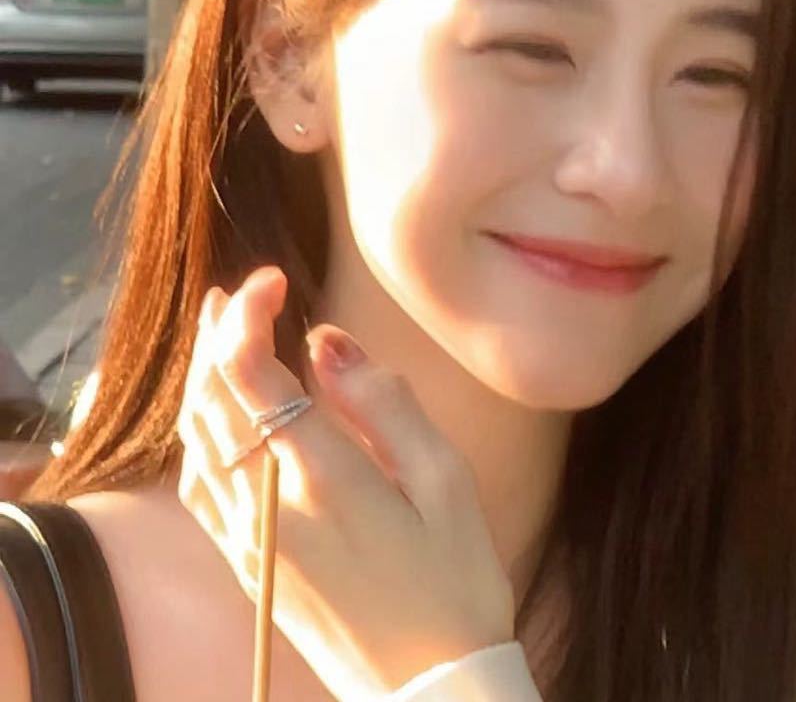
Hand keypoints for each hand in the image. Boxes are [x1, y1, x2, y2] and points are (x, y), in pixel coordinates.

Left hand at [177, 266, 516, 698]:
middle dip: (215, 334)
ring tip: (221, 336)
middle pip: (211, 399)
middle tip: (235, 293)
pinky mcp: (247, 566)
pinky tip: (219, 418)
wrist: (429, 691)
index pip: (252, 374)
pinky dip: (199, 434)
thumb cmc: (455, 583)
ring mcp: (249, 541)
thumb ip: (385, 404)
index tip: (273, 280)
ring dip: (202, 379)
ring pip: (196, 441)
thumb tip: (327, 343)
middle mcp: (269, 507)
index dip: (249, 314)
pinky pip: (199, 486)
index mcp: (323, 478)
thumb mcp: (446, 482)